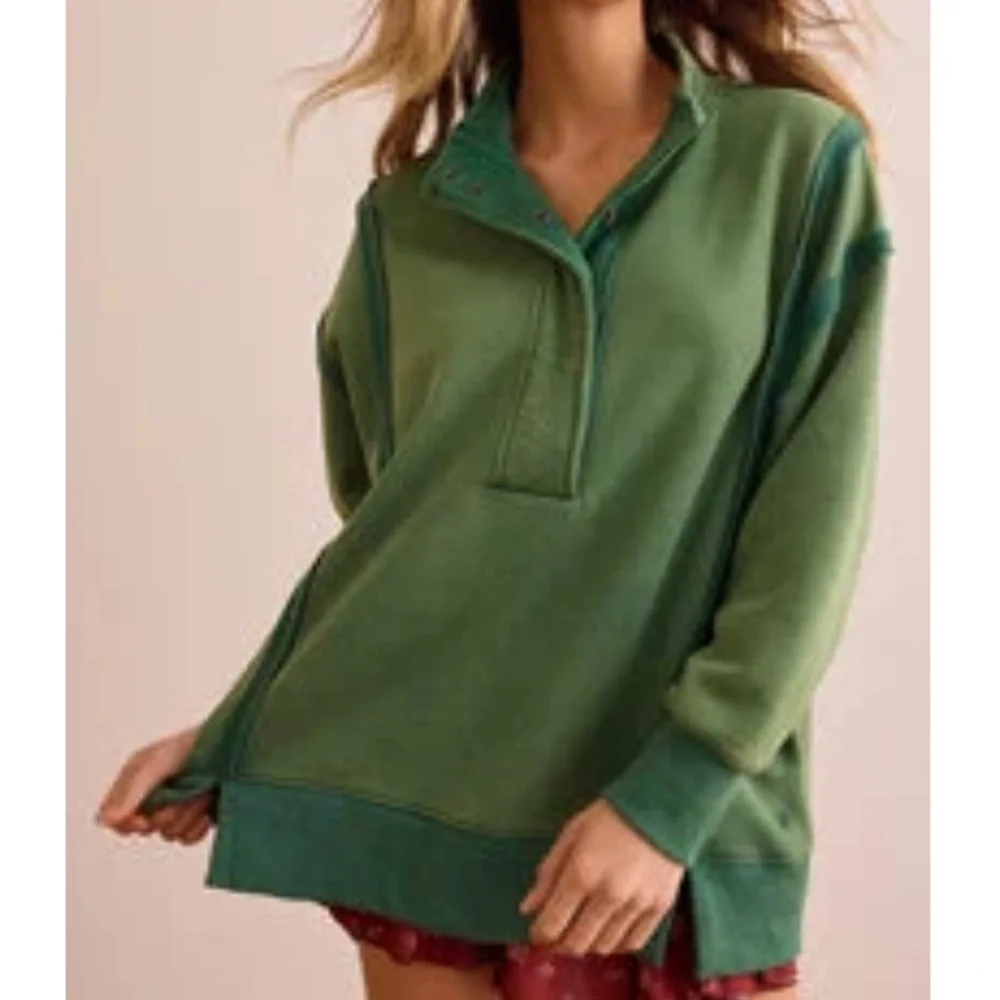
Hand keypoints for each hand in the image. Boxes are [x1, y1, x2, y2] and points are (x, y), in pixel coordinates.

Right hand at [95, 726, 213, 843]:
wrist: (235, 749)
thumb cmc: (194, 746)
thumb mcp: (156, 764)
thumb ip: (130, 792)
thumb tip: (104, 822)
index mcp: (137, 780)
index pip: (117, 817)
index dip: (127, 824)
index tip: (144, 819)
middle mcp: (154, 796)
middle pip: (144, 829)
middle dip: (166, 813)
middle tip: (183, 793)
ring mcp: (176, 808)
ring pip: (168, 834)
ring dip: (187, 815)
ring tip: (203, 792)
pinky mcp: (196, 818)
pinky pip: (187, 839)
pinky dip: (198, 827)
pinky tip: (208, 809)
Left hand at [518, 797, 682, 956]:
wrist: (662, 805)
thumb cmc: (610, 816)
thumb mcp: (571, 834)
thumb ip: (549, 872)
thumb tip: (528, 908)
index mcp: (581, 873)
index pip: (552, 924)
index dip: (540, 935)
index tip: (537, 933)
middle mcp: (608, 895)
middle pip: (576, 943)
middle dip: (560, 945)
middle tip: (557, 936)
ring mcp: (636, 905)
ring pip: (603, 947)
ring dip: (587, 945)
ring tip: (582, 931)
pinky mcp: (659, 908)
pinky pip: (633, 943)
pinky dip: (616, 944)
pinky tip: (609, 933)